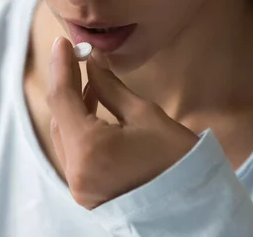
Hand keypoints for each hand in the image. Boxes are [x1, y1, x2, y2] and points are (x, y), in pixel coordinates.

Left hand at [47, 37, 199, 209]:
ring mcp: (78, 186)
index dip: (61, 66)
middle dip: (66, 84)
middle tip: (77, 57)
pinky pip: (73, 152)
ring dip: (72, 106)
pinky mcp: (86, 192)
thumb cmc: (177, 161)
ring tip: (87, 79)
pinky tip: (92, 108)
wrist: (192, 210)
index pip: (62, 98)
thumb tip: (93, 63)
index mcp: (89, 149)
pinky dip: (78, 128)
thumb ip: (111, 88)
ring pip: (64, 135)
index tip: (62, 43)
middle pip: (59, 117)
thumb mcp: (146, 115)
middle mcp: (76, 171)